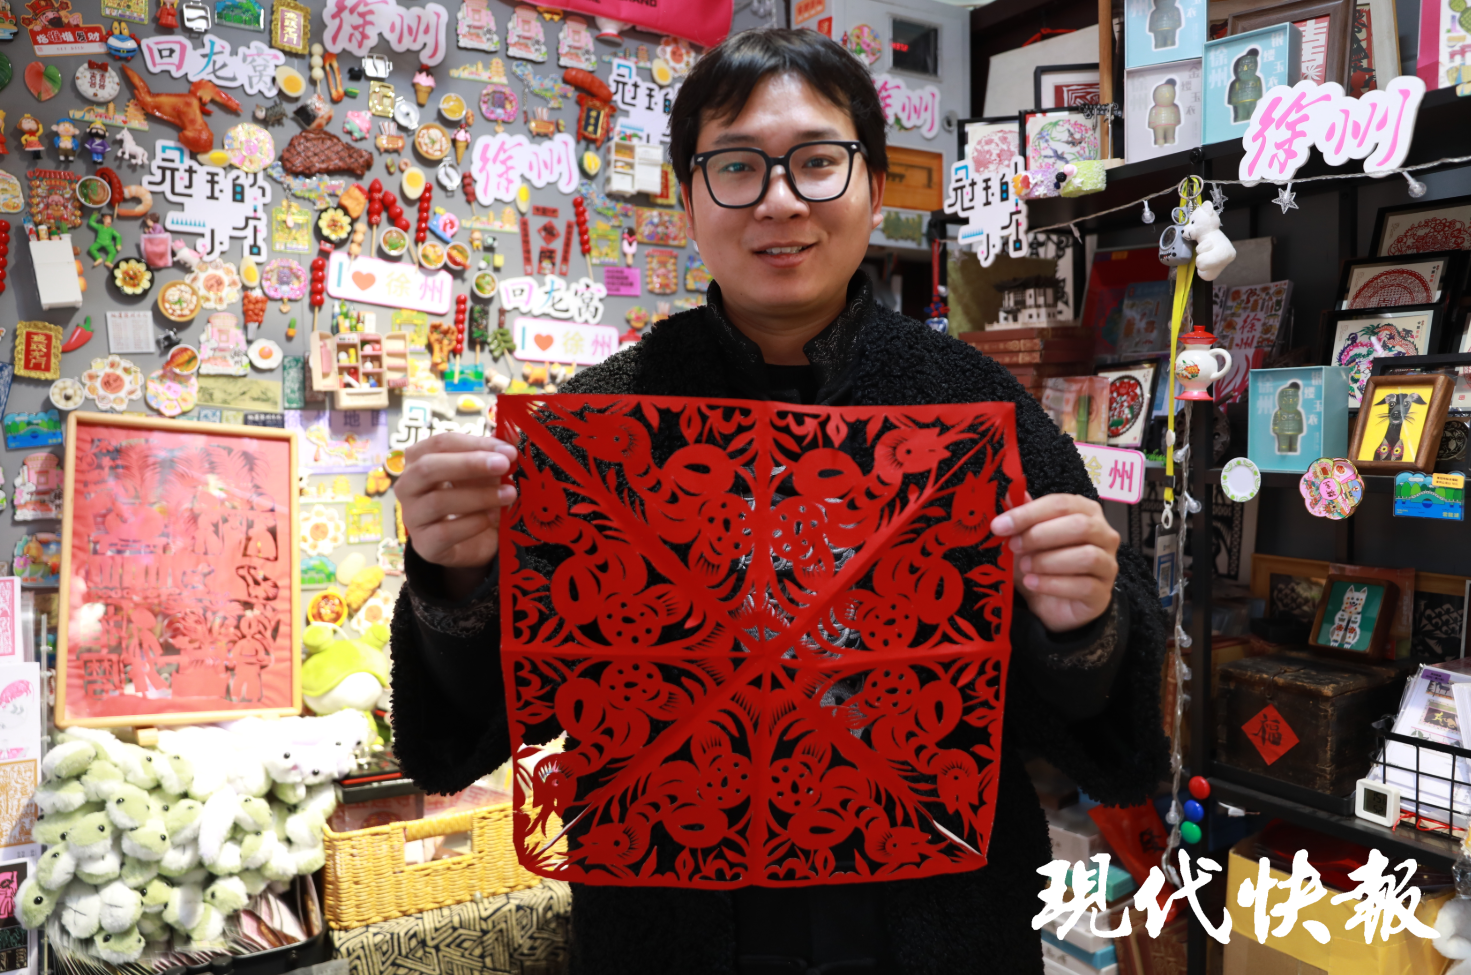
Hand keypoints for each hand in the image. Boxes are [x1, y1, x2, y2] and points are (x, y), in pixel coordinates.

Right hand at [397, 433, 518, 592]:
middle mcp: (408, 486)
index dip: (475, 444)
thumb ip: (492, 457)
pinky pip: (445, 532)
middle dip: (469, 464)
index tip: (507, 450)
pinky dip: (474, 523)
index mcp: (419, 460)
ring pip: (438, 501)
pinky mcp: (425, 544)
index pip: (441, 444)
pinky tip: (493, 518)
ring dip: (479, 496)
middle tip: (504, 465)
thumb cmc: (473, 499)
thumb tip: (509, 443)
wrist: (473, 543)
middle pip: (428, 468)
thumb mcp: (483, 475)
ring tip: (508, 494)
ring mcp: (412, 517)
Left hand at [991, 492, 1118, 633]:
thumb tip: (1007, 494)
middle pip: (1080, 526)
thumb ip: (1022, 516)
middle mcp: (1104, 535)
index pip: (1061, 504)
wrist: (1052, 603)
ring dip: (1048, 561)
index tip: (1000, 525)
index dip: (1029, 513)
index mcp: (1086, 512)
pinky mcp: (1102, 594)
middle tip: (1014, 546)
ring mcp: (1107, 565)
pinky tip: (1032, 583)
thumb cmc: (1043, 565)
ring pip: (1086, 556)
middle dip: (1040, 535)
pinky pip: (1084, 586)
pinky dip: (1053, 584)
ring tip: (1025, 566)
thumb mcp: (1026, 538)